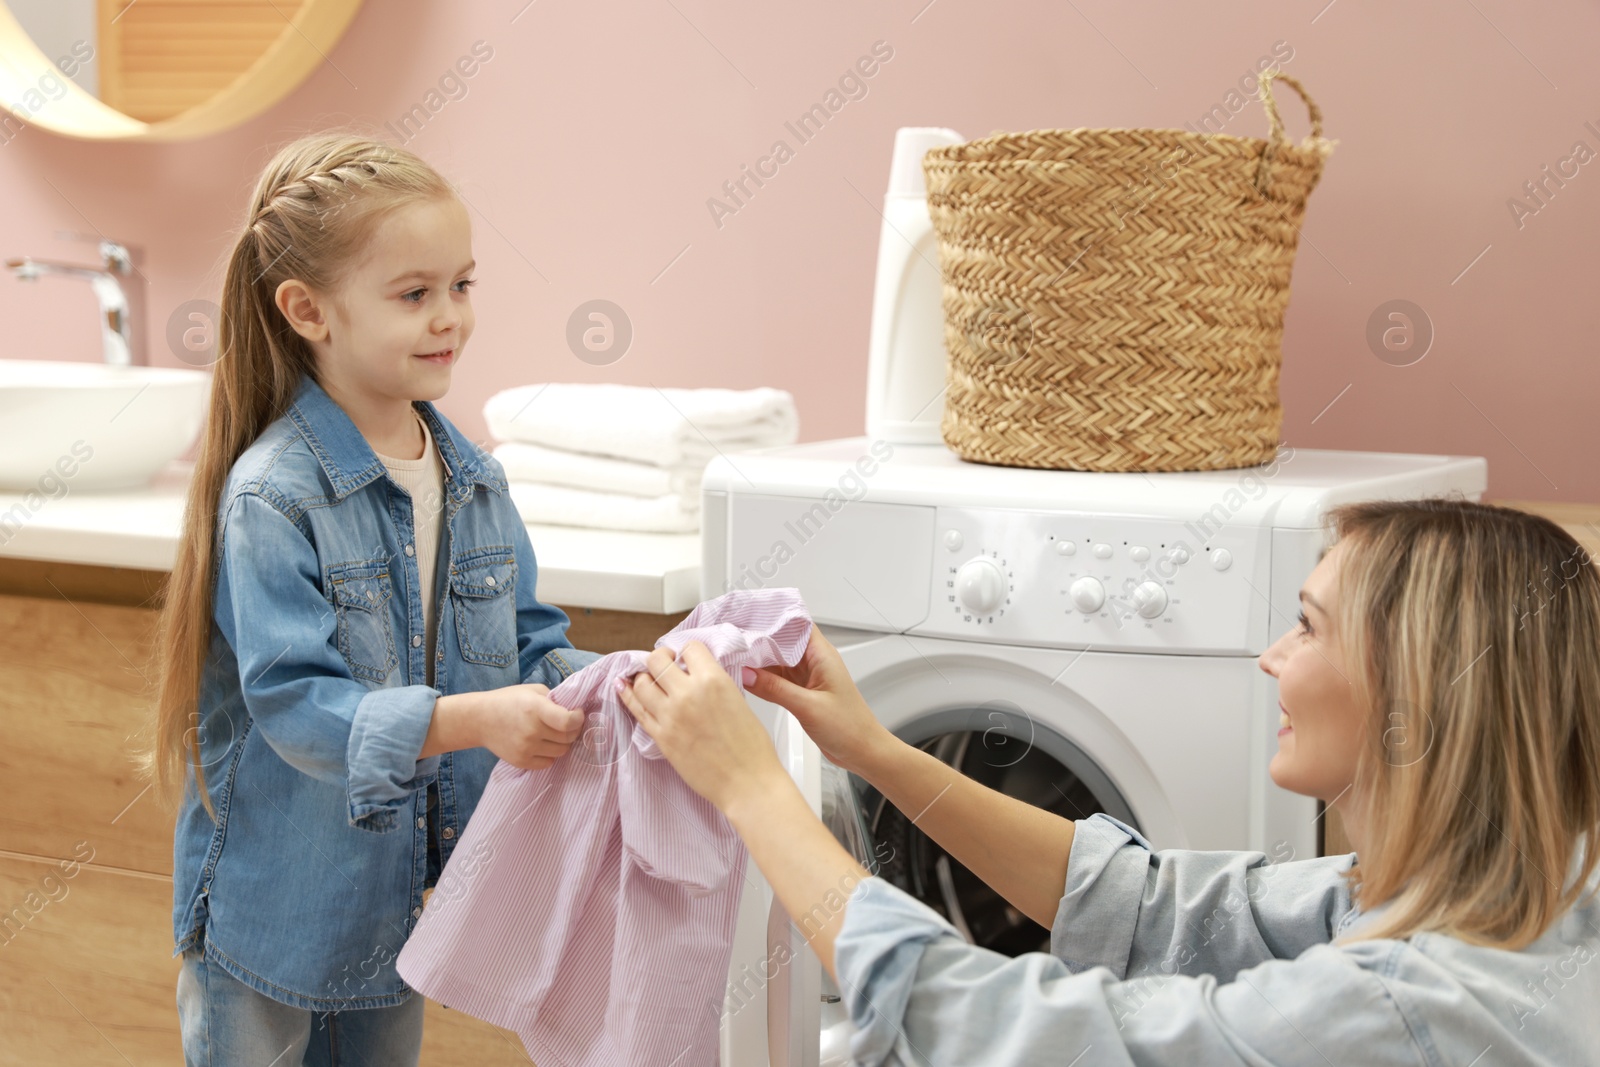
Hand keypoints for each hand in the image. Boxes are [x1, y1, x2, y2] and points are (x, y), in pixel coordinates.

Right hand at [475, 683, 583, 770]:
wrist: (480, 719)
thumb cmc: (509, 701)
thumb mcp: (532, 691)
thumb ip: (555, 699)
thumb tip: (574, 711)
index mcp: (535, 709)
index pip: (568, 722)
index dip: (578, 718)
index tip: (577, 713)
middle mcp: (531, 730)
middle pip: (568, 738)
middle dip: (572, 730)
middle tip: (566, 723)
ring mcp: (526, 748)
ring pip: (561, 752)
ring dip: (562, 743)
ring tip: (553, 734)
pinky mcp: (521, 761)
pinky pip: (548, 763)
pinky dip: (550, 754)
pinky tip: (543, 744)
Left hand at [616, 641, 786, 813]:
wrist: (746, 782)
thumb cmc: (751, 748)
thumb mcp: (739, 701)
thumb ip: (715, 684)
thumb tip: (698, 675)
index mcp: (714, 680)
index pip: (690, 648)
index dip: (688, 652)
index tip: (687, 659)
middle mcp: (688, 694)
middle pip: (657, 660)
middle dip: (661, 659)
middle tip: (666, 667)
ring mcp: (670, 716)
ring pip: (641, 682)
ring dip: (645, 678)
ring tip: (651, 682)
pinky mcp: (660, 737)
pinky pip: (636, 709)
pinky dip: (628, 695)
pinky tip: (623, 687)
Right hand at [743, 625, 892, 777]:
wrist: (862, 751)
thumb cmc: (849, 727)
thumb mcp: (808, 707)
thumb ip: (774, 689)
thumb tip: (745, 673)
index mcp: (821, 654)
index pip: (794, 622)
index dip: (771, 616)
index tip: (746, 616)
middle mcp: (813, 660)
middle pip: (781, 639)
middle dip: (757, 638)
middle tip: (730, 638)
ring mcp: (806, 676)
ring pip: (776, 658)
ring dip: (757, 659)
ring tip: (732, 657)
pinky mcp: (800, 691)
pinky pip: (776, 677)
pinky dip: (761, 677)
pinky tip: (745, 678)